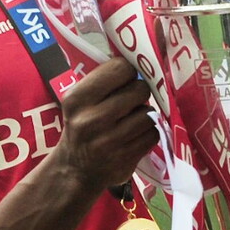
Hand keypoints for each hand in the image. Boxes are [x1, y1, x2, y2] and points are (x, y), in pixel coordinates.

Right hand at [54, 57, 158, 190]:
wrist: (76, 170)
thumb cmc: (82, 126)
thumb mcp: (80, 102)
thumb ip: (104, 81)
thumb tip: (139, 59)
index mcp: (77, 99)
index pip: (120, 68)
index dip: (129, 71)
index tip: (126, 78)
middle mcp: (92, 119)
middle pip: (139, 90)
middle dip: (140, 92)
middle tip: (132, 99)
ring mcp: (110, 141)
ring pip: (148, 113)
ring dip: (145, 114)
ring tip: (133, 118)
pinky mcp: (126, 157)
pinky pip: (153, 133)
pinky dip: (149, 131)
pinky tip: (136, 134)